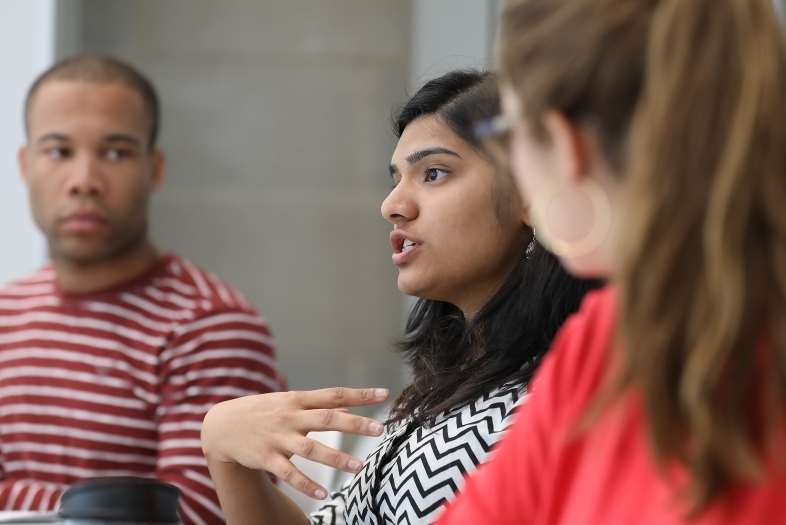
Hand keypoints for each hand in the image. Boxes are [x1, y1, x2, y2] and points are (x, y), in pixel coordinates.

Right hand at [201, 387, 388, 499]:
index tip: (384, 393)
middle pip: (327, 418)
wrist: (220, 425)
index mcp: (298, 400)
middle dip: (354, 424)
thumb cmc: (263, 412)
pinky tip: (322, 494)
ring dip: (335, 458)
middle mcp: (290, 416)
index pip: (334, 394)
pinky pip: (288, 473)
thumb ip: (317, 405)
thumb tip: (347, 406)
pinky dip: (306, 484)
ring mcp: (278, 437)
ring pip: (310, 448)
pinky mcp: (265, 457)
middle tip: (380, 429)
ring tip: (358, 467)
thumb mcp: (288, 402)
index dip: (359, 394)